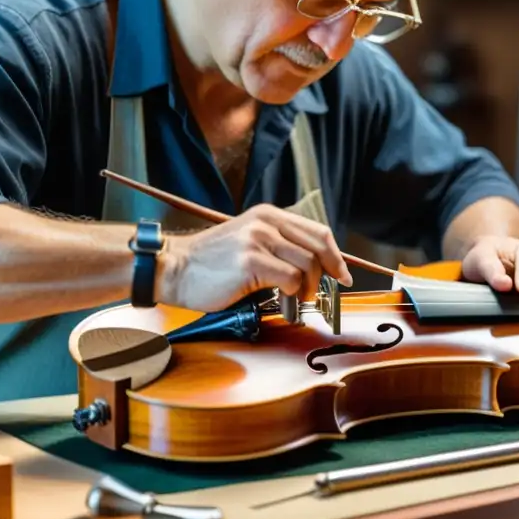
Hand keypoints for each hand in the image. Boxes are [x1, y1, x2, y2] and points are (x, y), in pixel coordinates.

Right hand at [156, 204, 352, 311]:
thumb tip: (316, 266)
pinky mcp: (250, 261)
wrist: (175, 269)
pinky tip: (282, 302)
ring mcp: (258, 240)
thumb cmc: (211, 263)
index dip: (336, 255)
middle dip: (328, 274)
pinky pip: (290, 279)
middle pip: (318, 247)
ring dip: (307, 289)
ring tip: (295, 300)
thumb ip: (279, 246)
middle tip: (322, 294)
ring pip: (307, 265)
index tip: (343, 274)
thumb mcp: (249, 241)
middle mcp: (266, 223)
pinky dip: (292, 296)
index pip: (318, 231)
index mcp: (268, 215)